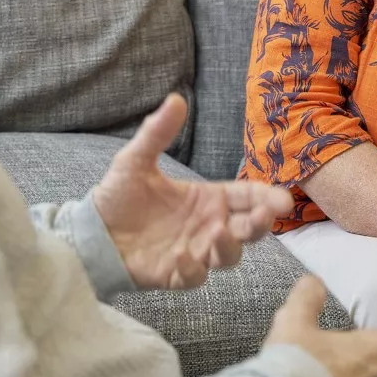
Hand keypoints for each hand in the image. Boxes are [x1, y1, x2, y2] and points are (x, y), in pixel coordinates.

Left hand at [94, 94, 293, 289]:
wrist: (92, 231)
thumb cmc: (120, 196)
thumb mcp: (136, 160)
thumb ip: (157, 133)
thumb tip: (176, 98)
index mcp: (207, 198)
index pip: (246, 197)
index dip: (266, 197)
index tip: (283, 199)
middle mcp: (208, 226)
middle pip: (247, 229)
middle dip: (261, 223)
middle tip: (267, 215)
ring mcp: (195, 252)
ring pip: (227, 256)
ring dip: (229, 246)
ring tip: (220, 232)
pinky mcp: (175, 274)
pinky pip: (193, 277)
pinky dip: (191, 269)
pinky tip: (181, 256)